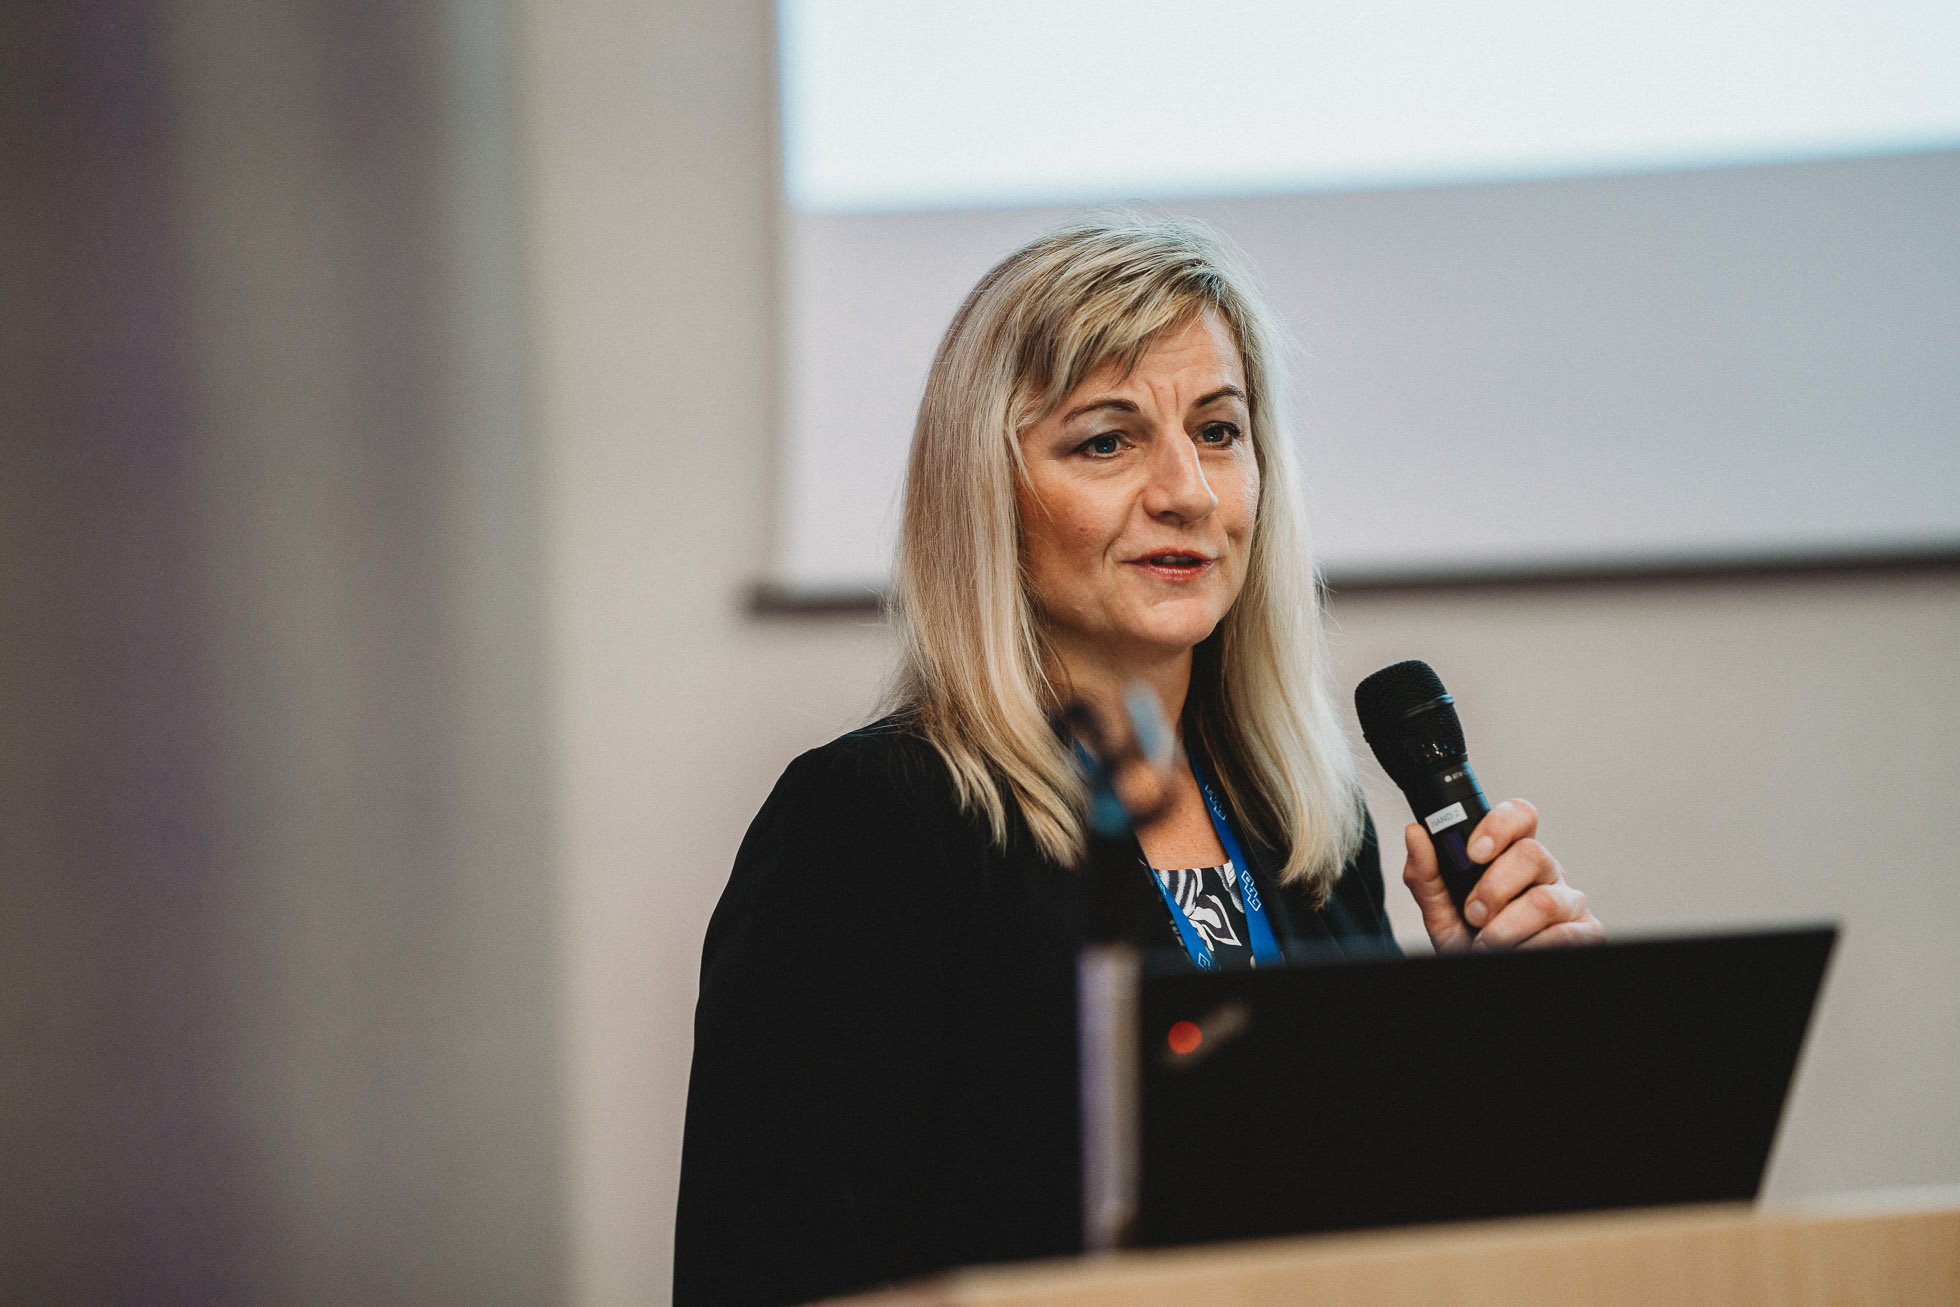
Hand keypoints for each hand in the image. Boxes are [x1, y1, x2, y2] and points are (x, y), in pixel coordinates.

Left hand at [1401, 799, 1602, 951]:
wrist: (1483, 973)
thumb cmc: (1469, 941)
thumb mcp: (1440, 912)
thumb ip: (1427, 875)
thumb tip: (1415, 833)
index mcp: (1512, 858)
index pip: (1520, 816)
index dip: (1499, 825)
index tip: (1473, 854)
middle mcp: (1546, 873)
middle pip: (1532, 854)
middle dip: (1494, 888)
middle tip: (1473, 914)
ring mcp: (1570, 901)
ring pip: (1545, 899)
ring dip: (1507, 927)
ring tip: (1487, 942)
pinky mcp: (1587, 931)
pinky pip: (1565, 934)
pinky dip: (1531, 947)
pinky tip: (1516, 951)